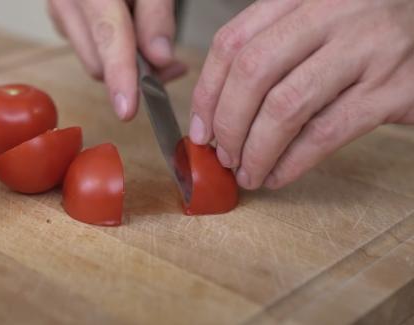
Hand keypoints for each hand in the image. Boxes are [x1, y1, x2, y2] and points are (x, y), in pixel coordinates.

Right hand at [48, 0, 186, 120]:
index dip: (121, 76)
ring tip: (155, 45)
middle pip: (98, 61)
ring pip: (92, 59)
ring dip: (125, 64)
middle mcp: (66, 0)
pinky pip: (87, 47)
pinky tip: (131, 33)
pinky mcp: (62, 17)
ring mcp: (58, 10)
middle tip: (172, 65)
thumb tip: (161, 60)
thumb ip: (157, 13)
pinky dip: (112, 51)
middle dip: (133, 73)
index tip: (129, 109)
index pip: (108, 37)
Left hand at [189, 0, 413, 189]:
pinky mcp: (393, 89)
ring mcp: (366, 49)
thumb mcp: (315, 22)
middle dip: (228, 123)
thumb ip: (270, 50)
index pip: (233, 41)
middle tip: (222, 154)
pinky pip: (326, 133)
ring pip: (286, 106)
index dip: (207, 91)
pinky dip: (291, 162)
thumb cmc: (364, 33)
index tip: (200, 128)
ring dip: (256, 149)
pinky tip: (277, 175)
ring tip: (247, 172)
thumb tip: (215, 111)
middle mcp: (332, 14)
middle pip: (253, 71)